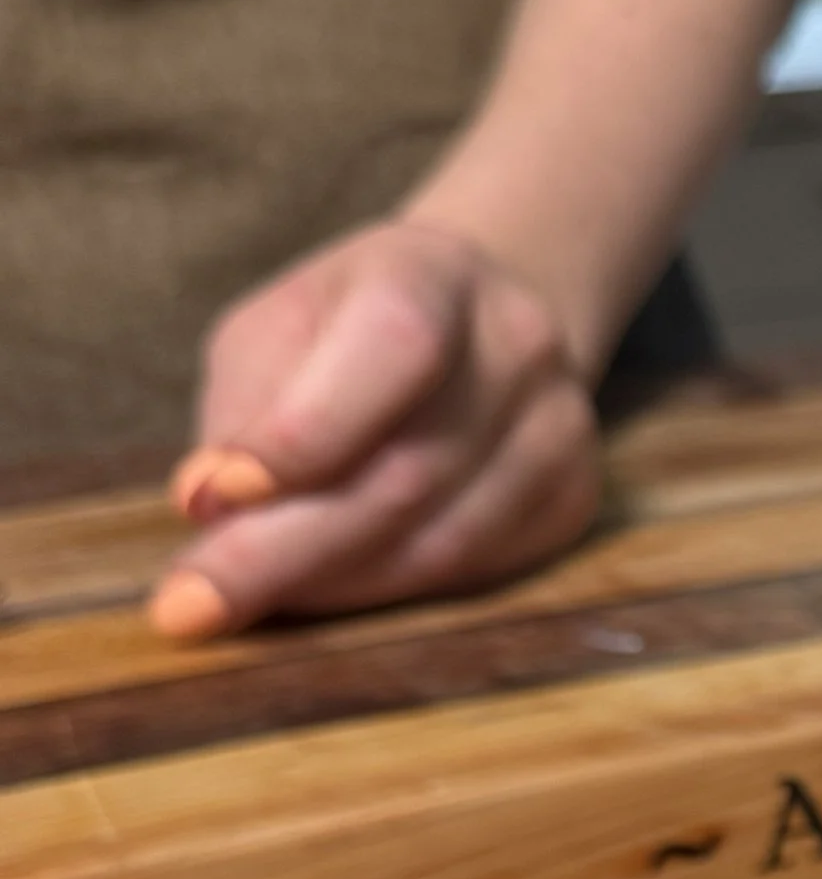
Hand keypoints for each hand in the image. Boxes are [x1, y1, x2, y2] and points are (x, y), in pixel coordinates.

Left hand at [152, 221, 602, 637]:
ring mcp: (560, 428)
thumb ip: (245, 408)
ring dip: (331, 584)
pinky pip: (472, 574)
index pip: (393, 348)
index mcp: (435, 273)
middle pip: (408, 472)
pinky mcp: (572, 501)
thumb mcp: (276, 331)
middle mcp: (518, 345)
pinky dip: (383, 592)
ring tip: (249, 596)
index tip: (209, 500)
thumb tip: (214, 507)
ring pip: (441, 543)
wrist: (479, 324)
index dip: (303, 435)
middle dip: (286, 551)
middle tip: (193, 605)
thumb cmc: (346, 331)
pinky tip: (330, 585)